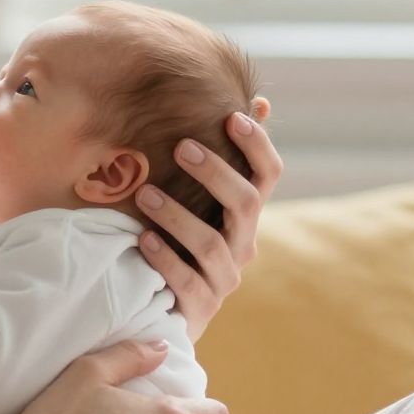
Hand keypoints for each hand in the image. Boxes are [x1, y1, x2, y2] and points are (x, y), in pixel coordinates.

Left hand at [136, 99, 278, 341]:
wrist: (162, 312)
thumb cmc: (180, 242)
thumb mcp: (198, 198)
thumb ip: (220, 156)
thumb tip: (259, 101)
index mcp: (246, 216)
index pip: (269, 175)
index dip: (258, 145)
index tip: (233, 116)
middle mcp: (244, 245)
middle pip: (248, 204)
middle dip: (217, 172)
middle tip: (181, 146)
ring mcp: (224, 280)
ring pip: (213, 244)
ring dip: (179, 215)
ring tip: (145, 193)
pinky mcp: (200, 309)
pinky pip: (189, 283)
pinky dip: (167, 259)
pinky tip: (143, 239)